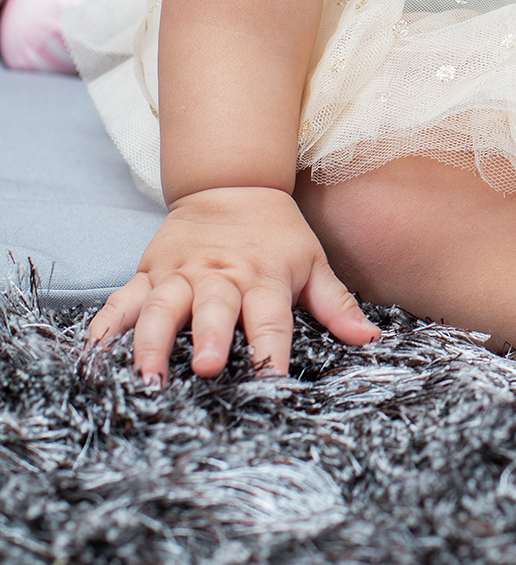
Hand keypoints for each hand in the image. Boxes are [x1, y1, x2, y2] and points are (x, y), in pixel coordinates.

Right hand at [86, 186, 379, 382]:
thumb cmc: (277, 235)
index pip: (270, 316)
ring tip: (147, 375)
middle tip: (208, 367)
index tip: (272, 379)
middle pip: (213, 308)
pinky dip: (107, 324)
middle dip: (210, 336)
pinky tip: (94, 352)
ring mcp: (179, 273)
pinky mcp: (149, 272)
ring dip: (151, 340)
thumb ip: (337, 304)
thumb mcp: (312, 262)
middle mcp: (219, 276)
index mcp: (263, 277)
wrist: (232, 184)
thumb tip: (371, 341)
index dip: (272, 347)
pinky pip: (123, 299)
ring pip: (160, 306)